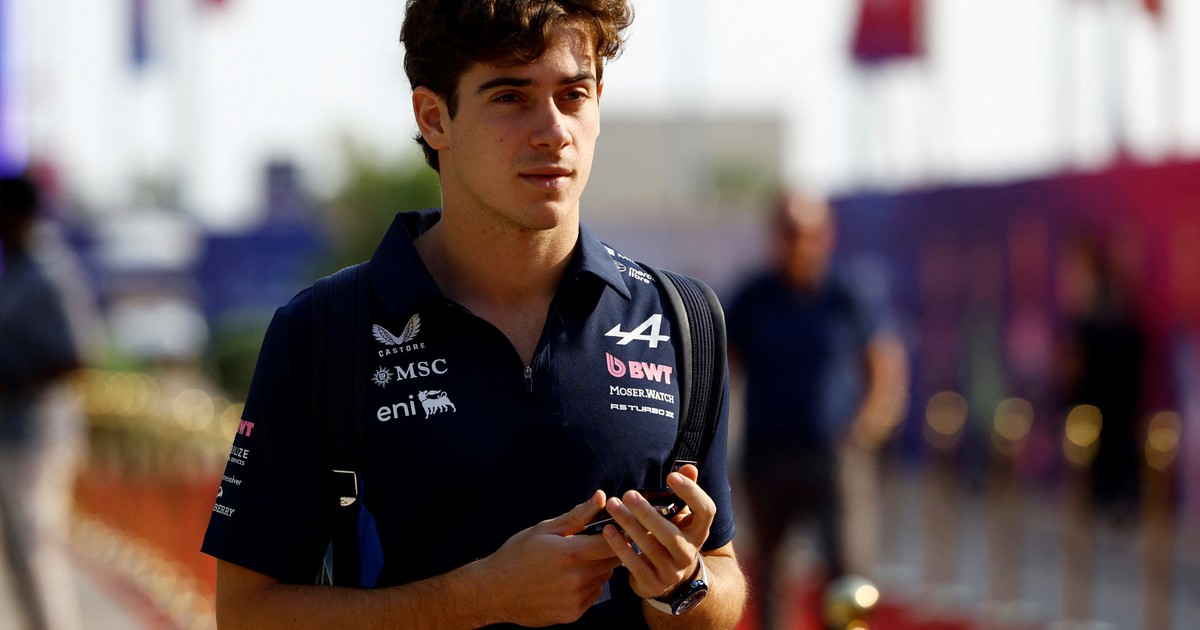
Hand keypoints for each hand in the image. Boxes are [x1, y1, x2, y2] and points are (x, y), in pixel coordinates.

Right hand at [479, 490, 622, 625]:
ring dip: (597, 568)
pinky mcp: (573, 614)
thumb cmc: (518, 554)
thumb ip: (578, 515)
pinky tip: (567, 579)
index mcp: (571, 553)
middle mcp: (577, 579)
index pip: (613, 543)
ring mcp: (576, 599)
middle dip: (606, 549)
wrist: (495, 591)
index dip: (617, 534)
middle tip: (589, 543)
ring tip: (573, 562)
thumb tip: (601, 497)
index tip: (612, 528)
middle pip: (612, 561)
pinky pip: (593, 594)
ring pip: (604, 577)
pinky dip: (588, 585)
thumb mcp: (545, 529)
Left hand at [600, 465, 714, 600]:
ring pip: (649, 547)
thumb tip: (688, 467)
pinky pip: (634, 564)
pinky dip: (620, 546)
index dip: (691, 493)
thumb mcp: (680, 518)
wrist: (666, 580)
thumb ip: (684, 493)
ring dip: (629, 525)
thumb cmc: (670, 537)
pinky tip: (608, 530)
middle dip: (647, 513)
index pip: (705, 510)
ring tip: (612, 506)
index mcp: (698, 532)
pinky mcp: (652, 583)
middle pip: (670, 533)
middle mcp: (688, 553)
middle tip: (628, 493)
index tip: (670, 476)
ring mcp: (671, 571)